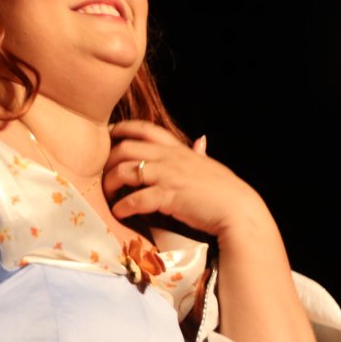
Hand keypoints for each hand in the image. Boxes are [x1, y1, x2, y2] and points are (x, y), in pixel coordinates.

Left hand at [104, 121, 271, 240]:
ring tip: (107, 194)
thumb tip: (200, 141)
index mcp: (178, 149)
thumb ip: (198, 153)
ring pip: (126, 171)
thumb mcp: (208, 165)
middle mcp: (170, 158)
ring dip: (110, 183)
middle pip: (126, 148)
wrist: (238, 210)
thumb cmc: (224, 190)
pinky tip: (118, 213)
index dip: (123, 128)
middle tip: (102, 172)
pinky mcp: (169, 197)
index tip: (109, 134)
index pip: (145, 129)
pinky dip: (123, 206)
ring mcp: (168, 176)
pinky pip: (136, 199)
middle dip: (108, 159)